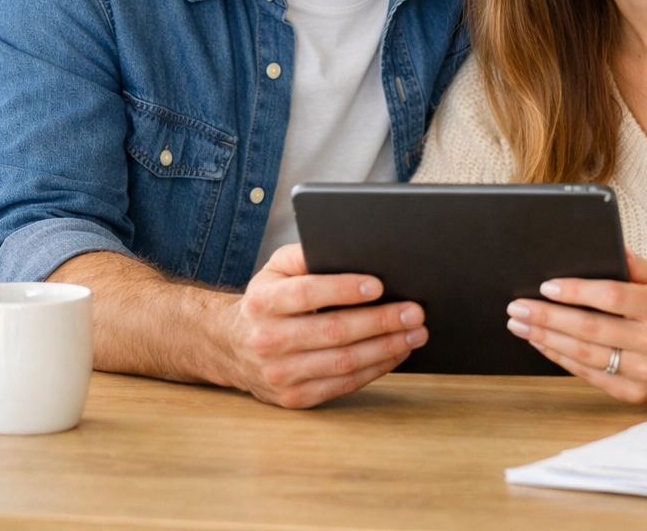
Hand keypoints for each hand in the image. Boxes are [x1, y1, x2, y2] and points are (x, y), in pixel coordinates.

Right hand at [217, 243, 426, 407]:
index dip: (343, 289)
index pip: (306, 294)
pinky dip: (376, 369)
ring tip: (415, 333)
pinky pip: (343, 385)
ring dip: (386, 348)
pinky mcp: (294, 398)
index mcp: (264, 302)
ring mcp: (281, 374)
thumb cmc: (267, 300)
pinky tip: (396, 353)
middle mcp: (269, 340)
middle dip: (380, 321)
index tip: (379, 284)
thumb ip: (305, 255)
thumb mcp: (276, 268)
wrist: (231, 347)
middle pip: (333, 331)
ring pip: (343, 362)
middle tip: (414, 311)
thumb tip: (345, 248)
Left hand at [505, 253, 646, 403]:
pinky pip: (589, 375)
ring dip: (546, 339)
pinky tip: (541, 343)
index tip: (546, 286)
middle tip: (517, 307)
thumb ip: (634, 264)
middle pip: (590, 329)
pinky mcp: (634, 394)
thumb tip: (607, 246)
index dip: (576, 292)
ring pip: (585, 355)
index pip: (612, 298)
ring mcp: (645, 372)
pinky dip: (561, 358)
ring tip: (520, 324)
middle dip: (547, 317)